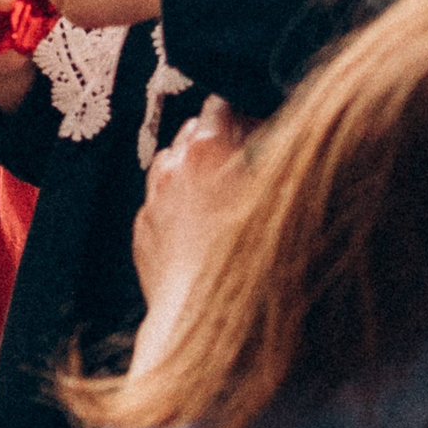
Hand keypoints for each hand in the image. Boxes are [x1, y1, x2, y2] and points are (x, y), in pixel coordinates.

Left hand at [128, 96, 259, 370]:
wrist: (208, 323)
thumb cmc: (257, 261)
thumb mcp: (283, 196)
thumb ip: (279, 156)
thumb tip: (278, 131)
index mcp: (208, 150)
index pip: (223, 104)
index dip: (246, 109)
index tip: (261, 118)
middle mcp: (174, 168)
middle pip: (195, 130)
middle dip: (220, 137)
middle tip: (248, 154)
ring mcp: (154, 200)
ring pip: (172, 163)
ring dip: (195, 168)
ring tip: (224, 189)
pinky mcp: (144, 232)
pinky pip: (160, 202)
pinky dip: (178, 202)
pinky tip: (203, 223)